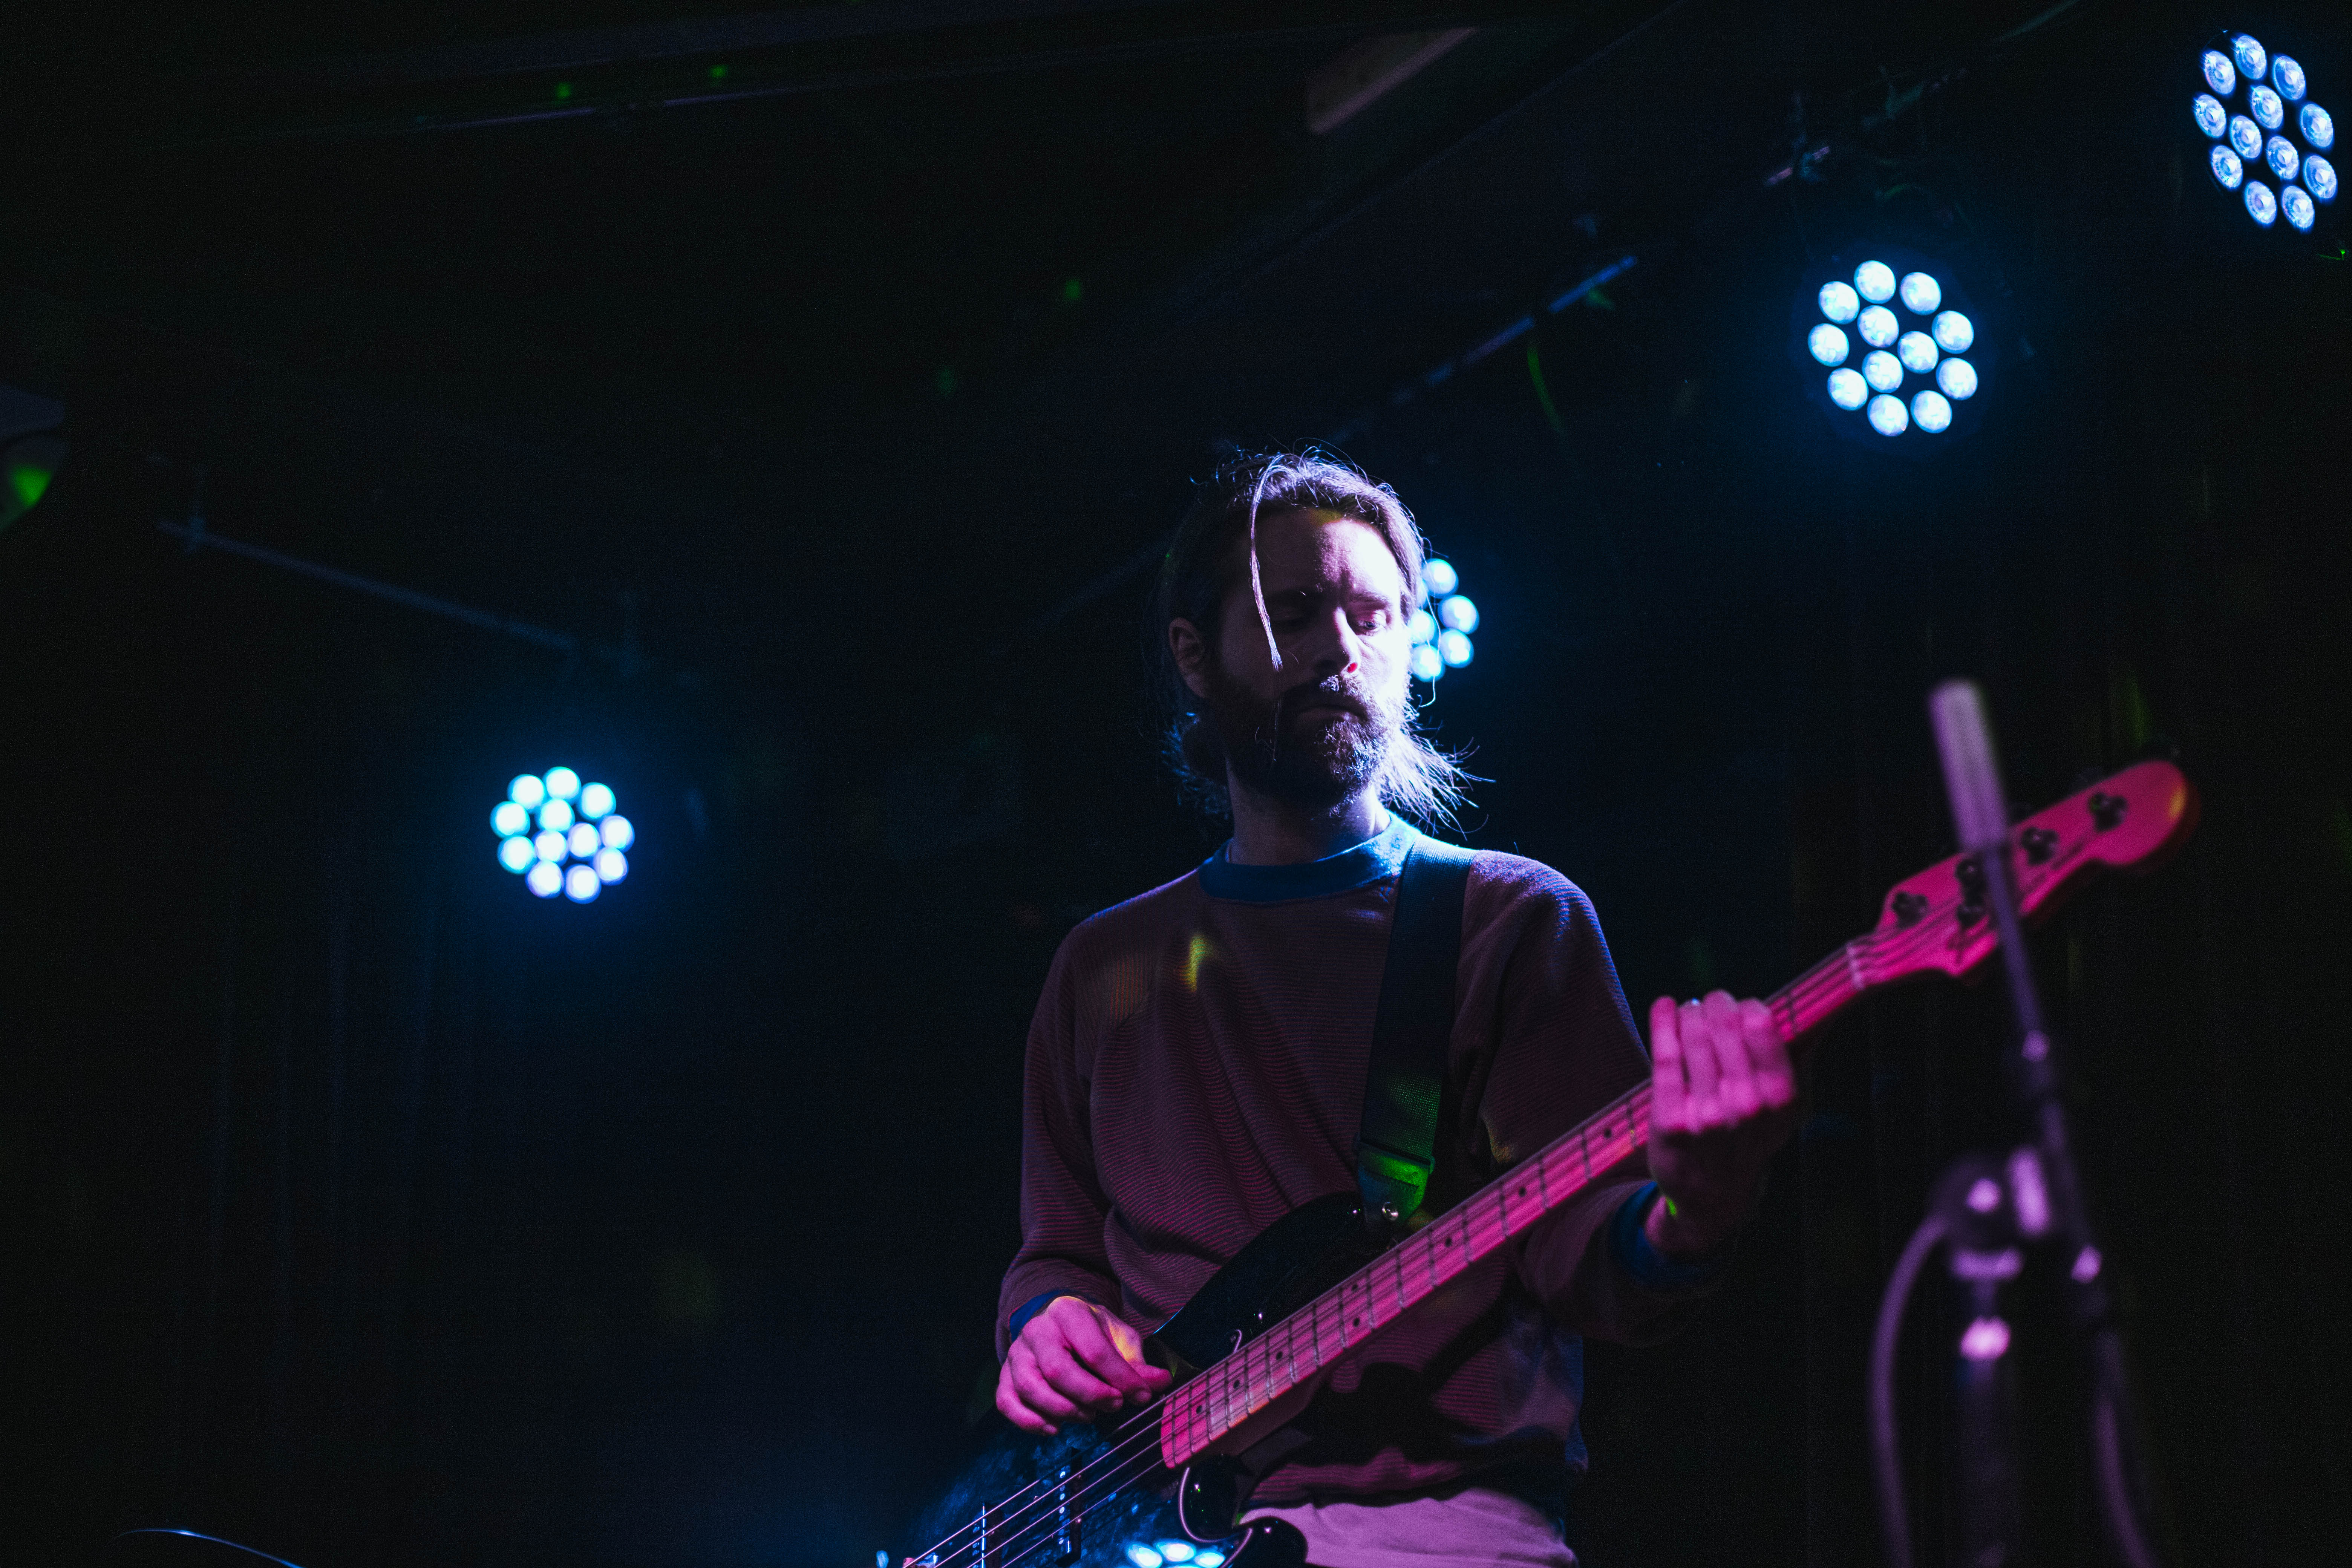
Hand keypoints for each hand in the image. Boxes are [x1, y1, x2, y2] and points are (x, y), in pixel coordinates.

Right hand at [996, 1295, 1171, 1434]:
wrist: (1056, 1322)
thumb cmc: (1091, 1332)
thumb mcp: (1118, 1337)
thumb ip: (1137, 1362)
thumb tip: (1161, 1382)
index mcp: (1068, 1312)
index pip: (1094, 1350)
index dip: (1120, 1378)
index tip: (1142, 1396)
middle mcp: (1037, 1330)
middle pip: (1057, 1370)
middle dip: (1090, 1395)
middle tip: (1115, 1406)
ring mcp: (1017, 1353)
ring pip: (1030, 1388)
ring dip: (1063, 1410)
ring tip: (1088, 1416)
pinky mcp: (1005, 1375)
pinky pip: (1007, 1402)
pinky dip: (1029, 1421)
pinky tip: (1054, 1428)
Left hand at [1643, 990, 1798, 1257]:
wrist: (1713, 1194)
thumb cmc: (1751, 1137)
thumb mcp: (1785, 1105)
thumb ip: (1798, 1055)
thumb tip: (1819, 1006)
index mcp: (1780, 1097)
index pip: (1761, 1024)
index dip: (1748, 1006)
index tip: (1742, 1006)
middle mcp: (1746, 1105)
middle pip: (1724, 1024)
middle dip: (1716, 1004)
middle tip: (1712, 1003)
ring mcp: (1707, 1113)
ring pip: (1693, 1035)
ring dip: (1689, 1013)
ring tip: (1690, 1012)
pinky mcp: (1670, 1119)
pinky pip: (1664, 1056)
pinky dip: (1661, 1023)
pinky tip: (1663, 1008)